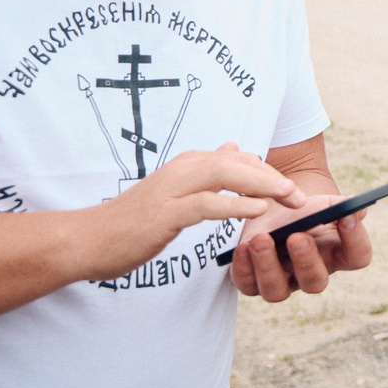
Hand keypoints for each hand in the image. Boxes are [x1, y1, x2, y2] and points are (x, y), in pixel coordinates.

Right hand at [69, 144, 294, 284]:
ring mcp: (171, 190)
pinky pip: (206, 205)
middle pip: (236, 164)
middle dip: (272, 177)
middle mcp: (180, 170)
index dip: (266, 172)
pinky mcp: (164, 213)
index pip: (236, 160)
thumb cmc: (131, 220)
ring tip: (288, 198)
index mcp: (185, 165)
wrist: (87, 240)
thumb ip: (204, 172)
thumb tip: (233, 148)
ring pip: (224, 176)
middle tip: (299, 195)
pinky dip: (234, 205)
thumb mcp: (173, 191)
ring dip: (261, 186)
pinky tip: (257, 211)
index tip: (289, 189)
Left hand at [230, 188, 373, 300]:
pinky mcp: (252, 281)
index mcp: (337, 254)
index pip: (357, 257)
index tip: (347, 217)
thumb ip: (339, 204)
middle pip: (315, 282)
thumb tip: (354, 205)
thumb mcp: (322, 202)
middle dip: (305, 260)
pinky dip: (243, 267)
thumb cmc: (304, 208)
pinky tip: (243, 247)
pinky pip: (247, 284)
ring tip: (261, 239)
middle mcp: (311, 274)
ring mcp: (282, 282)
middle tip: (297, 237)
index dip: (356, 240)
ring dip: (268, 266)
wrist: (273, 208)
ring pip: (276, 291)